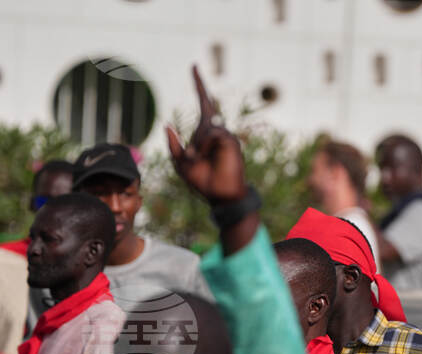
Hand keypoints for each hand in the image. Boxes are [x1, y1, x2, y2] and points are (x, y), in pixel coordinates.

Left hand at [165, 65, 247, 203]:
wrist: (219, 196)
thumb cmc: (202, 182)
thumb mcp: (180, 163)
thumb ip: (173, 145)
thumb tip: (166, 125)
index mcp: (205, 134)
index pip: (204, 102)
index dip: (199, 84)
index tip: (194, 66)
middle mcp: (217, 132)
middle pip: (203, 118)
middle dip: (195, 138)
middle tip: (194, 159)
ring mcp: (225, 137)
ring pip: (206, 129)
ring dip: (198, 146)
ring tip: (200, 161)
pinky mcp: (231, 142)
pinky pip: (213, 135)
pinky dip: (205, 146)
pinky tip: (207, 157)